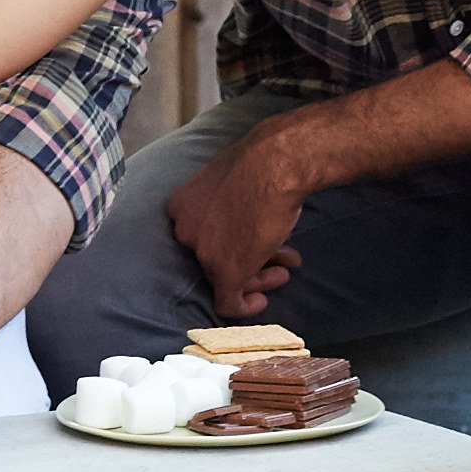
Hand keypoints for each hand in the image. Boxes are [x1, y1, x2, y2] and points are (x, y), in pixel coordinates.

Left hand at [167, 129, 305, 318]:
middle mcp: (186, 231)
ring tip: (287, 268)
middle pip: (216, 257)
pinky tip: (260, 302)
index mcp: (182, 206)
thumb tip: (251, 219)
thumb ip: (233, 205)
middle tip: (279, 259)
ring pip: (226, 278)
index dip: (234, 241)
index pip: (205, 236)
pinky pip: (228, 303)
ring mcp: (205, 253)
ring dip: (258, 277)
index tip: (256, 243)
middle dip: (251, 258)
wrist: (274, 165)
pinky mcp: (226, 273)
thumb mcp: (235, 184)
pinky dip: (244, 307)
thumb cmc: (262, 164)